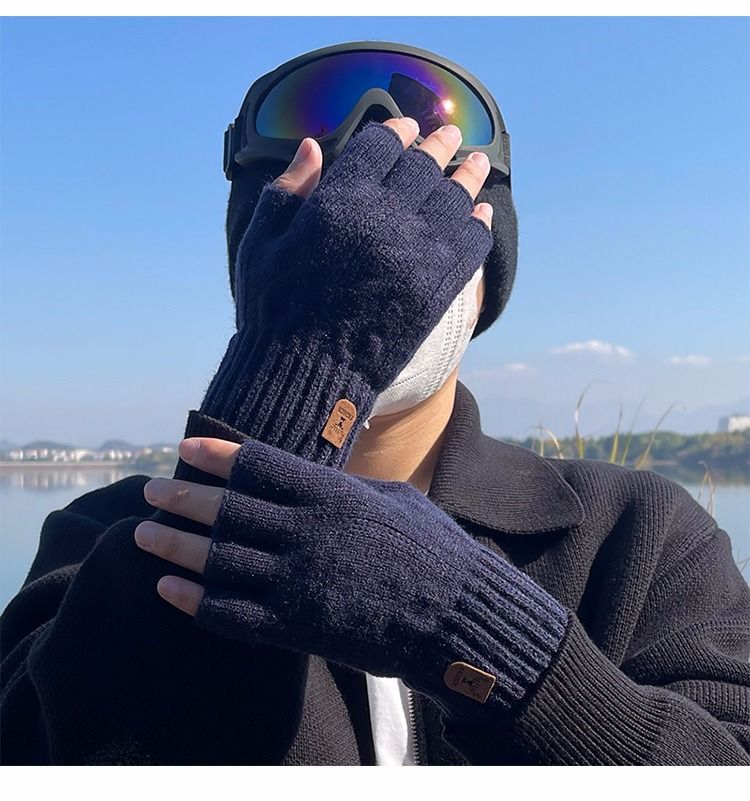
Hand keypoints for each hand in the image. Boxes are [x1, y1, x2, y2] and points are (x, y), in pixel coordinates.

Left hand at [137, 435, 568, 714]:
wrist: (458, 616)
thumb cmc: (434, 551)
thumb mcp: (393, 500)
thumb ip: (344, 489)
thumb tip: (313, 479)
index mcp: (332, 495)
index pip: (258, 466)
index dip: (217, 456)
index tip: (186, 450)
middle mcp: (306, 533)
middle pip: (227, 511)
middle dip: (182, 498)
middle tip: (149, 491)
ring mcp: (299, 582)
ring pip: (219, 560)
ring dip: (174, 547)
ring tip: (141, 536)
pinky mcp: (298, 626)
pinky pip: (233, 613)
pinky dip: (196, 601)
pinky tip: (169, 589)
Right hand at [198, 118, 495, 465]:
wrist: (305, 370)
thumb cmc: (274, 308)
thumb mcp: (262, 241)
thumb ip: (289, 189)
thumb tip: (313, 146)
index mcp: (339, 199)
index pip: (381, 146)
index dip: (397, 130)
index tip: (408, 126)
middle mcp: (383, 218)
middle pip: (424, 166)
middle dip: (439, 145)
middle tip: (451, 134)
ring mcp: (416, 252)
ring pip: (453, 198)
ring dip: (468, 176)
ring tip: (477, 164)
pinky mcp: (437, 287)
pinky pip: (470, 243)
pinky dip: (478, 225)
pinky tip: (481, 215)